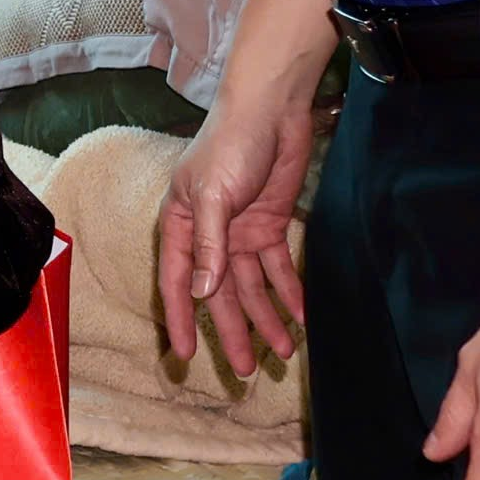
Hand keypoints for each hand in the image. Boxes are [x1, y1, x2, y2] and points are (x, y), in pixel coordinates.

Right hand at [157, 90, 311, 375]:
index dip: (181, 319)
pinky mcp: (271, 225)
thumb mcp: (213, 196)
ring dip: (266, 317)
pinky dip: (290, 291)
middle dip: (232, 330)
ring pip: (252, 287)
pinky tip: (301, 315)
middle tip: (245, 370)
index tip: (186, 355)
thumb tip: (201, 293)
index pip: (178, 282)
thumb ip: (208, 246)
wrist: (273, 109)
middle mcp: (209, 235)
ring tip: (282, 352)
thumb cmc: (230, 144)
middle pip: (219, 293)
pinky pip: (279, 268)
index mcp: (181, 226)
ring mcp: (240, 232)